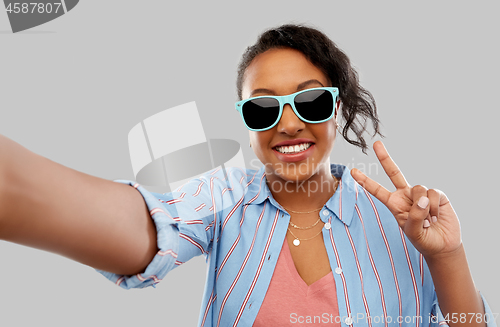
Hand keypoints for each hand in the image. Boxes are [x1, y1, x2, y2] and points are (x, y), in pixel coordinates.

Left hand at [350, 141, 461, 258]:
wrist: (443, 244)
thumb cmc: (423, 239)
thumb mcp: (413, 232)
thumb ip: (414, 216)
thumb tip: (422, 199)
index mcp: (394, 204)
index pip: (377, 190)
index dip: (365, 181)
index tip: (352, 171)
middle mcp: (406, 195)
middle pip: (394, 172)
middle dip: (384, 158)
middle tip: (376, 144)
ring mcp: (421, 194)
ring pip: (419, 189)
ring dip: (424, 208)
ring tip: (428, 222)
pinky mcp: (436, 194)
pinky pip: (433, 194)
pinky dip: (434, 207)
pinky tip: (436, 217)